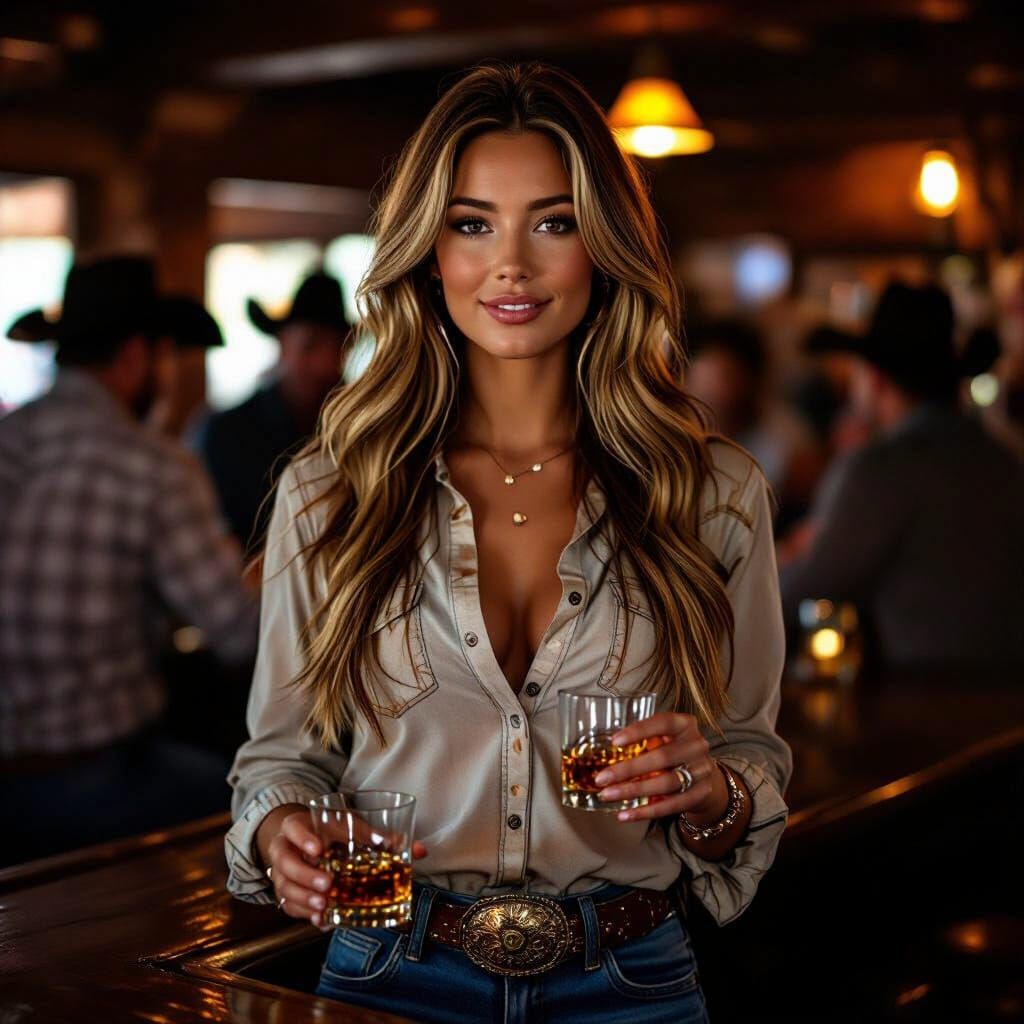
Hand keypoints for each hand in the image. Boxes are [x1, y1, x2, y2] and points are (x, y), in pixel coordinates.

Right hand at [265, 809, 427, 927]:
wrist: (304, 840)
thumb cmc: (331, 832)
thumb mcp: (350, 827)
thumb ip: (378, 837)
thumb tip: (419, 851)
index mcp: (299, 826)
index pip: (294, 828)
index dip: (303, 838)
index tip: (319, 849)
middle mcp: (285, 848)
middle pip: (285, 861)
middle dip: (305, 875)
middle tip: (328, 884)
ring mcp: (282, 872)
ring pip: (284, 886)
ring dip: (304, 897)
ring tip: (324, 906)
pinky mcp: (285, 892)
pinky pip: (288, 905)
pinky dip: (304, 913)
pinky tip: (321, 920)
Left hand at [592, 711, 728, 824]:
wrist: (703, 773)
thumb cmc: (672, 750)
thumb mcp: (662, 737)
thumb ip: (642, 741)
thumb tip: (603, 752)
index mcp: (685, 724)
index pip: (664, 722)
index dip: (639, 731)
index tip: (614, 742)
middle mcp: (697, 745)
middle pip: (662, 758)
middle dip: (628, 769)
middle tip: (602, 779)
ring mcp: (702, 770)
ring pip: (666, 783)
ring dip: (633, 791)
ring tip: (608, 795)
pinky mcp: (701, 793)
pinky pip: (671, 805)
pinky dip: (645, 811)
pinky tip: (625, 814)